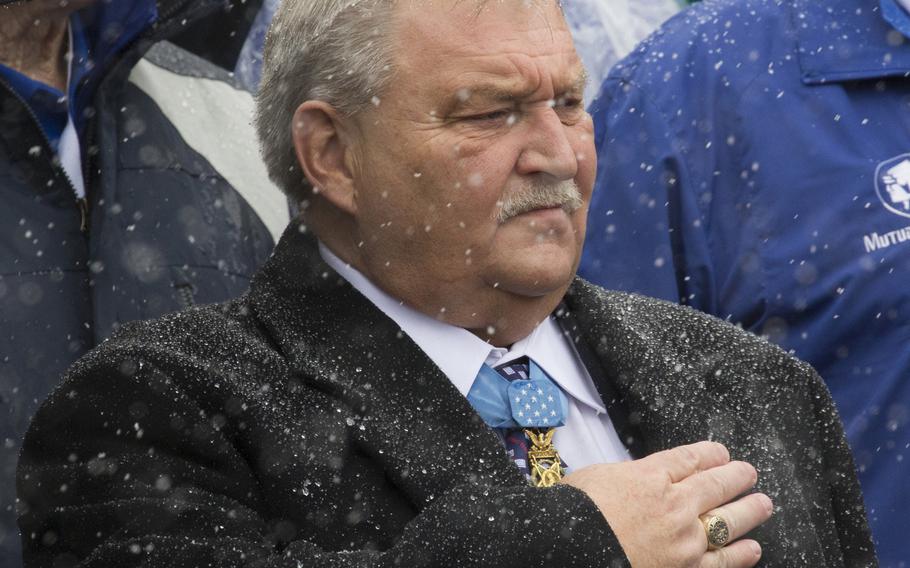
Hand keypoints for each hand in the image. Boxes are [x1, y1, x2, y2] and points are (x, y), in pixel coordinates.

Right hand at [561, 441, 772, 567]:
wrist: (567, 550)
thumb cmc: (573, 514)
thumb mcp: (596, 478)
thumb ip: (626, 477)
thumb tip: (638, 480)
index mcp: (649, 476)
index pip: (690, 458)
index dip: (710, 453)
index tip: (721, 452)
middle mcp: (673, 504)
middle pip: (715, 484)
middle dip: (736, 476)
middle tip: (749, 472)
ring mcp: (683, 539)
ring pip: (728, 519)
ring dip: (749, 510)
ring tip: (764, 503)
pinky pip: (722, 560)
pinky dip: (741, 553)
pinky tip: (753, 548)